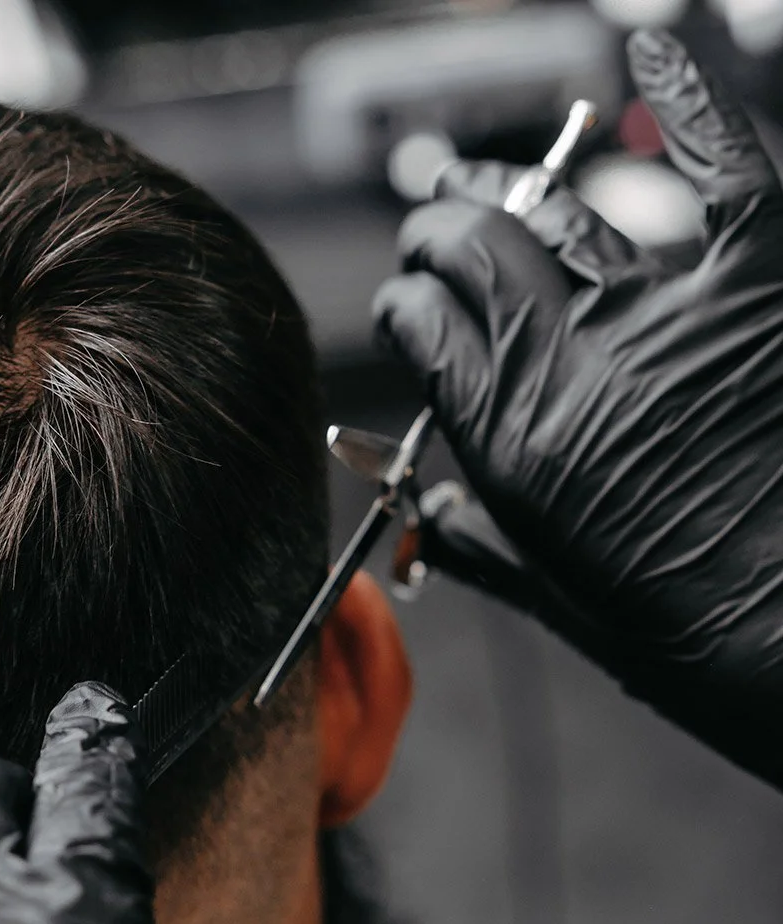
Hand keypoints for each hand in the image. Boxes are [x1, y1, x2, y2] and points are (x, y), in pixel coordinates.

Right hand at [374, 30, 782, 788]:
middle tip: (432, 227)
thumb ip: (483, 543)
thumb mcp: (567, 603)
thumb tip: (426, 507)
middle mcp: (578, 368)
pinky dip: (689, 90)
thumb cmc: (700, 638)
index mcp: (520, 446)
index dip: (404, 302)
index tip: (406, 303)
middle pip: (474, 249)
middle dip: (437, 229)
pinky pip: (721, 160)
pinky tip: (654, 44)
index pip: (423, 326)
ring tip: (489, 185)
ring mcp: (673, 316)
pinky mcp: (762, 285)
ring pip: (560, 207)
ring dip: (506, 186)